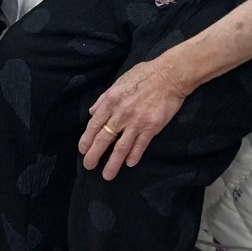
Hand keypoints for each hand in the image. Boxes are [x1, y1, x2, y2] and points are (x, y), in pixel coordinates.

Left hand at [79, 56, 188, 180]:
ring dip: (113, 162)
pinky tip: (129, 164)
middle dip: (94, 154)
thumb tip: (92, 112)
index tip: (82, 150)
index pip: (94, 124)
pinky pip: (140, 145)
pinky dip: (134, 155)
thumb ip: (104, 99)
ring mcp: (136, 121)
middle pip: (104, 138)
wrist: (169, 76)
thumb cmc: (143, 75)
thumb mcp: (119, 82)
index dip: (87, 139)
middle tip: (88, 166)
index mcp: (111, 101)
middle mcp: (121, 113)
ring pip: (121, 146)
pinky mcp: (152, 127)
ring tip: (107, 175)